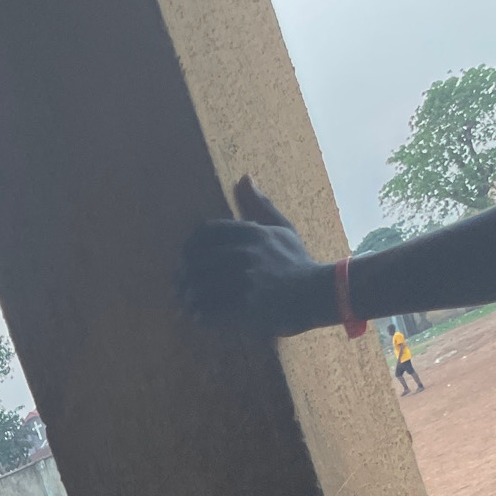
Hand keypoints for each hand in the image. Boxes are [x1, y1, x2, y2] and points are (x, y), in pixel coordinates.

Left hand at [178, 176, 337, 335]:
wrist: (315, 294)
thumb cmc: (296, 262)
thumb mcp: (281, 228)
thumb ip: (259, 205)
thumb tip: (243, 178)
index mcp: (250, 232)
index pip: (204, 232)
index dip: (188, 247)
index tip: (186, 259)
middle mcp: (245, 253)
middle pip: (195, 261)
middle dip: (183, 276)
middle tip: (180, 286)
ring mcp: (244, 280)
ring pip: (198, 288)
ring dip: (188, 298)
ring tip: (188, 304)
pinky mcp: (245, 306)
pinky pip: (208, 311)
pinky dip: (199, 316)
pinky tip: (200, 317)